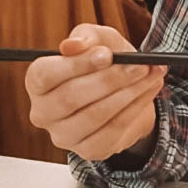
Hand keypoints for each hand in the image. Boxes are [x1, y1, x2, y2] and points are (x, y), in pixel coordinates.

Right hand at [25, 24, 164, 160]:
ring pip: (95, 115)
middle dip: (110, 79)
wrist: (124, 91)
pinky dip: (135, 108)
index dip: (76, 64)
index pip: (46, 75)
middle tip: (139, 65)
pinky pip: (113, 130)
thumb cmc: (104, 61)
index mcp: (37, 82)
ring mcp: (64, 136)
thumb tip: (72, 45)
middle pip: (71, 97)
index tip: (107, 54)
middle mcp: (43, 112)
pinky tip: (148, 91)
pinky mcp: (88, 150)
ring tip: (150, 74)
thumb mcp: (99, 40)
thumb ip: (87, 37)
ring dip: (129, 93)